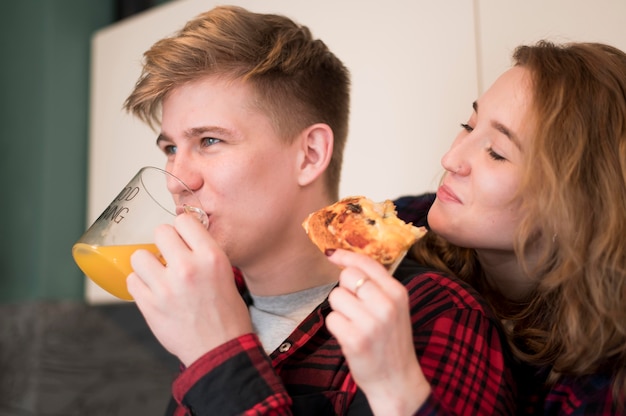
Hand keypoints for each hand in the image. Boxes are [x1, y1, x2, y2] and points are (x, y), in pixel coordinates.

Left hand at [127, 213, 251, 366]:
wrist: (220, 351)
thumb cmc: (227, 315)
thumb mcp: (225, 274)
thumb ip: (203, 254)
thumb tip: (183, 239)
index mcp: (211, 257)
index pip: (184, 220)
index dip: (182, 229)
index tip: (182, 238)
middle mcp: (187, 267)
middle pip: (160, 232)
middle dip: (164, 243)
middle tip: (169, 256)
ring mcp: (165, 287)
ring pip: (139, 255)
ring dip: (148, 263)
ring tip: (158, 274)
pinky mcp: (149, 306)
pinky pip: (132, 280)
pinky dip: (140, 284)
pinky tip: (152, 290)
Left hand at [325, 250, 430, 414]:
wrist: (397, 380)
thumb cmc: (391, 342)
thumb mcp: (394, 308)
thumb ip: (377, 286)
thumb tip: (346, 261)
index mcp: (398, 293)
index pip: (367, 263)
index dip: (345, 256)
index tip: (331, 253)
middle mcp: (386, 305)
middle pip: (348, 276)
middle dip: (344, 289)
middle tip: (354, 308)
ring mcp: (371, 323)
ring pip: (336, 296)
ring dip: (339, 310)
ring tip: (354, 325)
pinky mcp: (355, 339)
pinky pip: (331, 319)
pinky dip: (336, 327)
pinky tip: (349, 337)